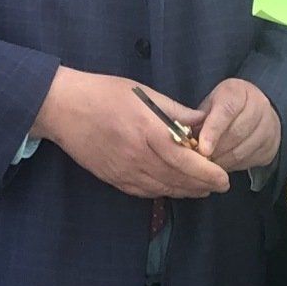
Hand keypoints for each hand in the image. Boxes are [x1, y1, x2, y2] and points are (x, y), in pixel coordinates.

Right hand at [31, 68, 230, 199]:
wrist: (62, 108)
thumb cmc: (104, 93)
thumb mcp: (144, 93)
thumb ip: (175, 111)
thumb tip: (203, 122)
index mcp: (147, 131)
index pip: (184, 160)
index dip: (207, 173)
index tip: (224, 178)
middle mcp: (137, 156)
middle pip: (177, 179)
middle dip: (203, 185)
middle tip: (220, 185)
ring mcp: (124, 171)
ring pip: (163, 189)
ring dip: (186, 191)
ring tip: (203, 189)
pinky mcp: (113, 179)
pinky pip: (144, 192)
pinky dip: (164, 192)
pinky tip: (174, 188)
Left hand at [190, 78, 280, 172]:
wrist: (256, 114)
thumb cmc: (225, 110)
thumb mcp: (210, 106)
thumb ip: (199, 119)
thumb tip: (185, 139)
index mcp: (239, 91)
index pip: (227, 110)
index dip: (214, 130)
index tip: (203, 148)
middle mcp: (259, 105)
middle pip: (236, 133)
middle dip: (215, 150)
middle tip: (199, 160)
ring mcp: (269, 126)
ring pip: (242, 151)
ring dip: (222, 161)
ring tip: (208, 165)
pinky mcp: (271, 146)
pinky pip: (249, 161)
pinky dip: (232, 167)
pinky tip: (222, 165)